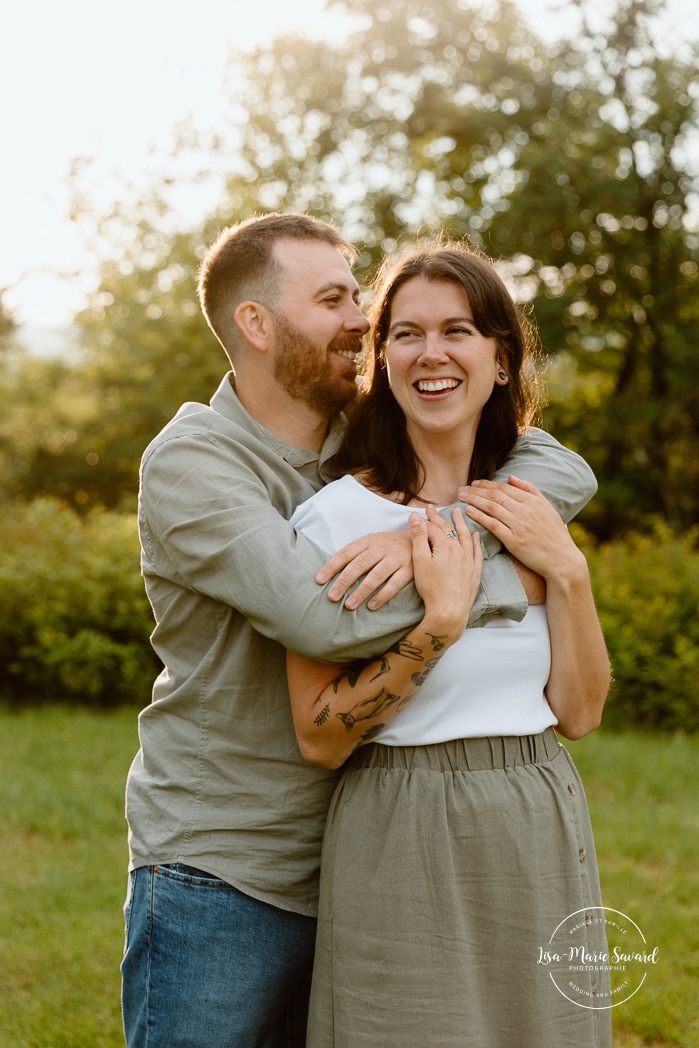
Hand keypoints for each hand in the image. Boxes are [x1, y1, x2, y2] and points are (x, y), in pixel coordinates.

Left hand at [315, 530, 413, 609]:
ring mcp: (396, 558)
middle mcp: (382, 548)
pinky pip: (394, 584)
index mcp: (369, 540)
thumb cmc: (390, 546)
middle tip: (332, 597)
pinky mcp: (410, 569)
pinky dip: (382, 596)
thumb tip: (332, 573)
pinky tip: (371, 606)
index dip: (332, 567)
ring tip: (349, 605)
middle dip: (344, 581)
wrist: (423, 539)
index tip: (319, 580)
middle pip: (359, 565)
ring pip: (375, 576)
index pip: (346, 553)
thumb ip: (356, 555)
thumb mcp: (373, 543)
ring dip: (361, 591)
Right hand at [410, 505, 482, 636]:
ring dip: (461, 524)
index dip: (426, 519)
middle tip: (433, 509)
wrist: (449, 612)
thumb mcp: (419, 560)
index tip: (422, 511)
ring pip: (466, 537)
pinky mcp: (474, 573)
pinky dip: (476, 542)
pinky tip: (476, 536)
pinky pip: (477, 553)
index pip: (434, 527)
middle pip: (449, 529)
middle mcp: (460, 550)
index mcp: (445, 546)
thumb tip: (415, 517)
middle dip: (440, 518)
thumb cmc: (431, 588)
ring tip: (458, 513)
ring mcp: (469, 562)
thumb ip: (418, 537)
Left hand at [460, 476, 584, 581]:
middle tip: (462, 488)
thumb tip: (511, 477)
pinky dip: (480, 516)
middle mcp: (525, 511)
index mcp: (532, 501)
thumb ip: (530, 490)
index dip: (487, 484)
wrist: (561, 559)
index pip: (505, 488)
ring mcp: (519, 526)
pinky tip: (469, 511)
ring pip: (492, 507)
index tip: (474, 483)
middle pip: (495, 495)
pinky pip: (493, 525)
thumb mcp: (547, 507)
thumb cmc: (554, 534)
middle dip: (476, 490)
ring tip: (461, 497)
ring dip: (474, 500)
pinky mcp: (514, 541)